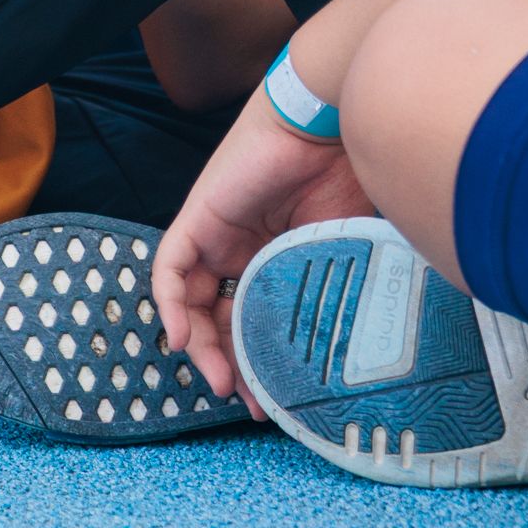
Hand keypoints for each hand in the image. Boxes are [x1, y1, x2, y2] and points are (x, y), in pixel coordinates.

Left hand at [152, 95, 370, 399]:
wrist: (332, 126)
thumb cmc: (350, 178)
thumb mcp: (344, 255)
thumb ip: (337, 295)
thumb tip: (358, 353)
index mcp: (276, 258)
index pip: (254, 321)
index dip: (259, 362)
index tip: (272, 400)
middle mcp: (241, 250)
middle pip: (221, 319)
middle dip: (231, 365)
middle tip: (248, 401)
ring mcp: (217, 235)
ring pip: (191, 303)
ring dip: (200, 347)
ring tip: (220, 383)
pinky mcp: (197, 218)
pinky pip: (169, 269)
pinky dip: (170, 305)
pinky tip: (183, 339)